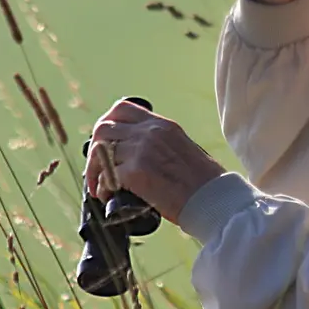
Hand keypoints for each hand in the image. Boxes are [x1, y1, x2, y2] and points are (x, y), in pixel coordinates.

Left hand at [85, 100, 226, 225]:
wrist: (214, 199)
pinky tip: (106, 195)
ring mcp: (142, 150)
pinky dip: (101, 186)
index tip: (105, 142)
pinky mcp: (137, 172)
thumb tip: (137, 155)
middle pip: (104, 128)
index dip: (107, 124)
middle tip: (97, 167)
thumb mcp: (183, 149)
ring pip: (100, 151)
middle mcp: (150, 132)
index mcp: (162, 125)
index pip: (122, 109)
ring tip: (99, 186)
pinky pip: (106, 175)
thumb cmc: (203, 183)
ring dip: (95, 170)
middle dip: (94, 148)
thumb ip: (160, 145)